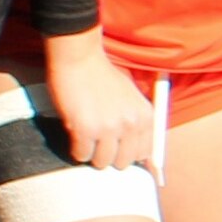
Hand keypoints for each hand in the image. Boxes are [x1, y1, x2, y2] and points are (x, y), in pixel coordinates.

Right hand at [43, 35, 155, 171]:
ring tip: (86, 139)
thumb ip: (137, 124)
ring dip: (92, 155)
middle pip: (124, 162)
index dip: (130, 155)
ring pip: (102, 162)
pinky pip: (81, 155)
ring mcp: (108, 128)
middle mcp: (131, 124)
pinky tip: (75, 135)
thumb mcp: (131, 98)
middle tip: (98, 144)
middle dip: (110, 156)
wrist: (80, 59)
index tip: (119, 154)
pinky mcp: (85, 130)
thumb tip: (144, 157)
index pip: (146, 153)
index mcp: (146, 116)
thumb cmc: (103, 76)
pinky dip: (76, 150)